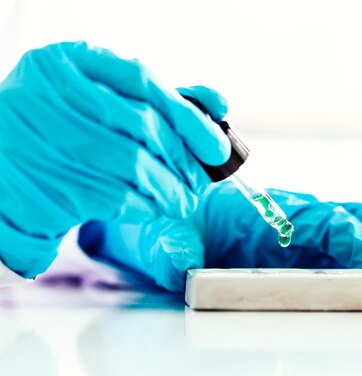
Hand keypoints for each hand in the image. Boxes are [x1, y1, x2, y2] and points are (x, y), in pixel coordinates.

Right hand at [0, 42, 228, 276]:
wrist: (1, 167)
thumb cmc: (62, 130)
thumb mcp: (100, 99)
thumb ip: (156, 99)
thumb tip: (218, 105)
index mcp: (66, 61)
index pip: (143, 81)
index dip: (189, 116)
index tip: (217, 145)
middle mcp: (48, 94)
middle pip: (143, 125)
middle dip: (184, 158)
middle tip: (201, 179)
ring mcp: (41, 140)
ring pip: (133, 165)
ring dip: (170, 188)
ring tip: (183, 199)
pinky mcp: (44, 187)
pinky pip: (115, 197)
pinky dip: (146, 205)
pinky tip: (153, 208)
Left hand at [79, 181, 361, 302]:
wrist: (165, 214)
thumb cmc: (167, 226)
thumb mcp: (162, 238)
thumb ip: (170, 248)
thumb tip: (183, 263)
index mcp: (264, 211)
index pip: (329, 221)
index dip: (361, 245)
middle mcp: (290, 215)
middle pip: (354, 222)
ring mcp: (298, 228)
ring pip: (355, 231)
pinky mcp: (298, 244)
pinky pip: (341, 245)